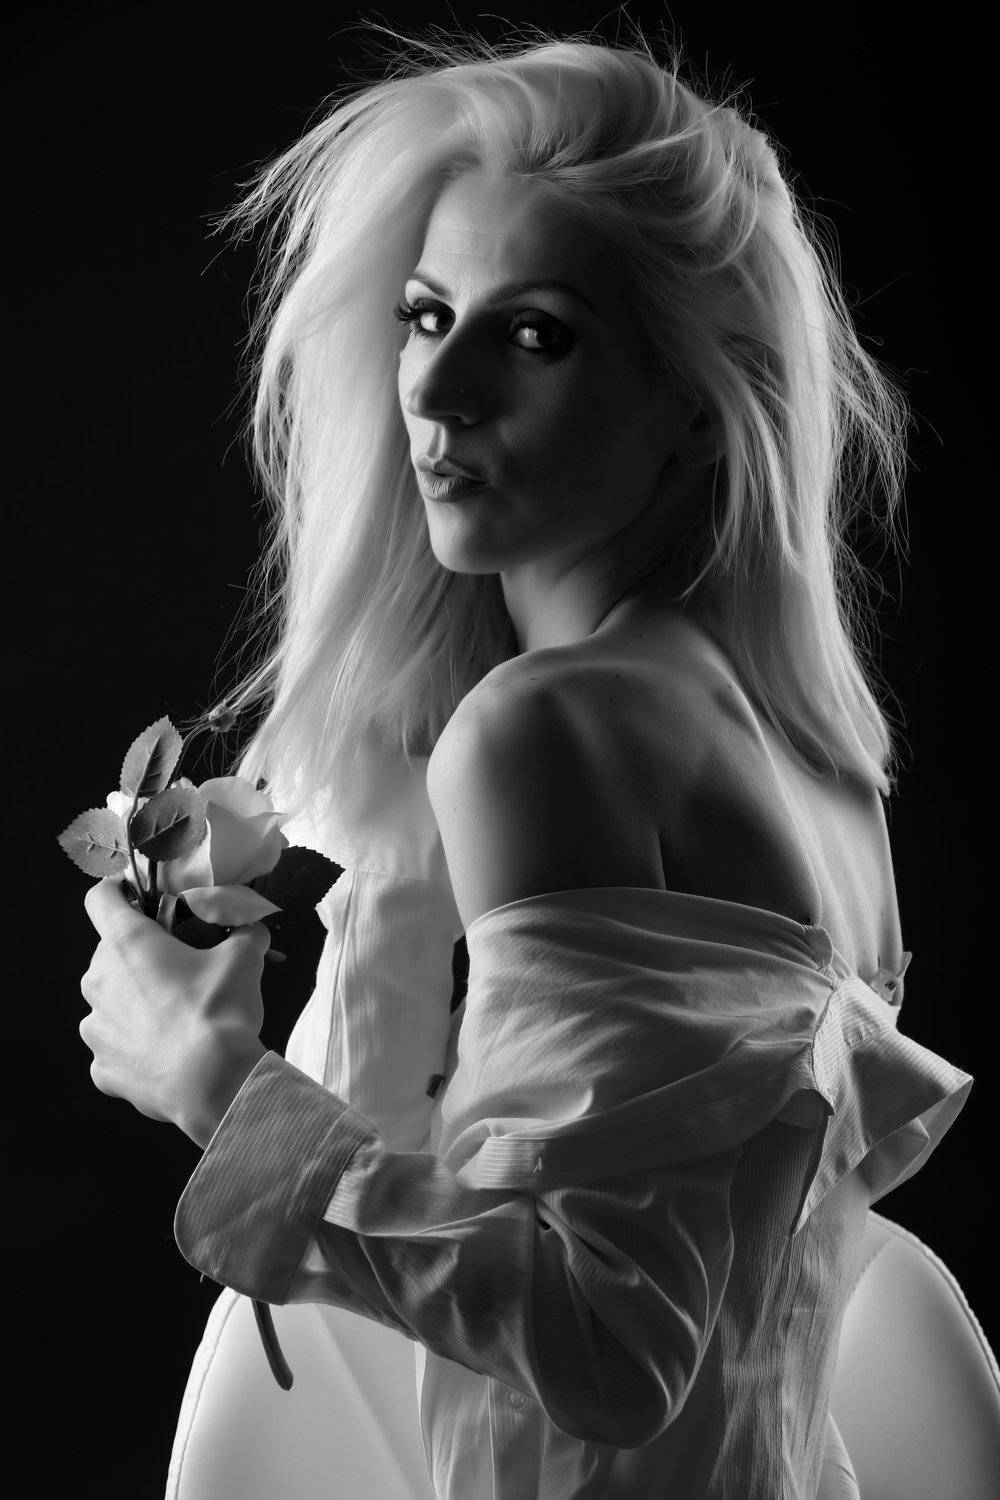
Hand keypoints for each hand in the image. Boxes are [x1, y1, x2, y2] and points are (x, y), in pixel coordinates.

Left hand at [80, 876, 268, 1146]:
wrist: (210, 1083)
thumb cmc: (219, 1010)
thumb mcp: (244, 959)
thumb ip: (246, 932)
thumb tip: (253, 926)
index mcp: (126, 943)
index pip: (101, 898)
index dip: (117, 890)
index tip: (137, 895)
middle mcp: (98, 981)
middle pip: (111, 955)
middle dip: (141, 957)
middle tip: (181, 969)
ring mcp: (95, 1028)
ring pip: (111, 1003)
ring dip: (135, 1003)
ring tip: (176, 1019)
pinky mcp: (101, 1068)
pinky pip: (116, 1047)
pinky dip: (136, 1047)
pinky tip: (167, 1055)